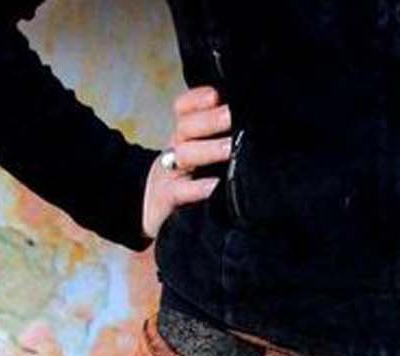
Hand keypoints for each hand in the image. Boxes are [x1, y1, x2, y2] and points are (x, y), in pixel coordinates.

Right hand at [141, 84, 229, 240]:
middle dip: (210, 120)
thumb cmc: (187, 188)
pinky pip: (179, 191)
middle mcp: (176, 151)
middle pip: (186, 127)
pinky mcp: (165, 199)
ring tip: (231, 149)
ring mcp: (169, 174)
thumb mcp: (198, 160)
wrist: (153, 217)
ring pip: (185, 154)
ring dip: (210, 149)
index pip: (185, 109)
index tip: (217, 95)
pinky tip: (214, 186)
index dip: (198, 99)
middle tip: (232, 116)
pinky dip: (197, 188)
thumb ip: (216, 143)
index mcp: (184, 138)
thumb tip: (247, 129)